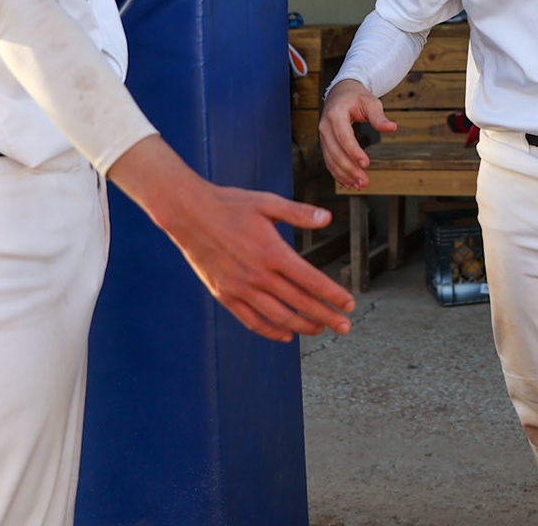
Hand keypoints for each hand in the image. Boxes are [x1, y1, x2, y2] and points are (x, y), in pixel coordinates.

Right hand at [109, 137, 352, 341]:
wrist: (189, 214)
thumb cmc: (231, 205)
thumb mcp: (267, 202)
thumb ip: (299, 213)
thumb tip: (327, 218)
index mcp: (272, 252)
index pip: (311, 281)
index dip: (332, 295)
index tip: (349, 304)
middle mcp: (258, 275)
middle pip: (299, 303)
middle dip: (326, 316)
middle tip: (345, 327)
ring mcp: (240, 288)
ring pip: (278, 317)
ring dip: (302, 326)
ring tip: (320, 329)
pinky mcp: (224, 295)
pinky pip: (251, 320)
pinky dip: (270, 331)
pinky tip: (285, 334)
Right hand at [318, 79, 398, 190]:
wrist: (340, 93)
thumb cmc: (356, 97)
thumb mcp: (370, 102)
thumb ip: (379, 117)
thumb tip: (392, 127)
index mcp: (335, 114)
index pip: (344, 137)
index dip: (354, 152)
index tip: (366, 164)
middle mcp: (325, 126)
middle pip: (336, 152)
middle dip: (349, 169)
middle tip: (364, 181)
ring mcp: (323, 136)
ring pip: (331, 160)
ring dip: (344, 175)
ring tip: (359, 185)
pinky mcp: (325, 143)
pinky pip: (329, 161)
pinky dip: (338, 174)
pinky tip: (349, 183)